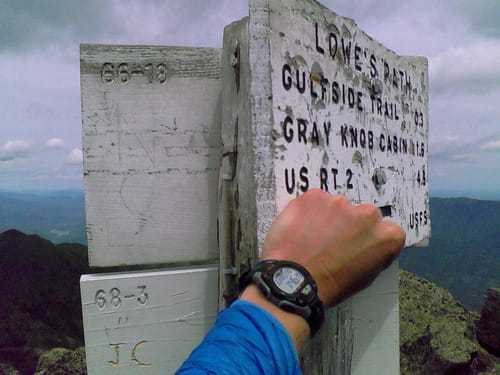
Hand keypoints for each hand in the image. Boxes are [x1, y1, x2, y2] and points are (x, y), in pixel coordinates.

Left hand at [261, 189, 404, 307]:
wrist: (295, 280)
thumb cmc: (329, 285)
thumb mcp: (365, 277)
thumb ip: (372, 254)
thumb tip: (366, 247)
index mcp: (388, 235)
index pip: (384, 229)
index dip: (367, 237)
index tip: (356, 244)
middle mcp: (368, 214)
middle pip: (360, 213)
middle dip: (347, 224)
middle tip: (330, 242)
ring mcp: (340, 202)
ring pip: (334, 206)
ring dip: (326, 217)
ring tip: (311, 239)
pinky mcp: (315, 196)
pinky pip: (312, 201)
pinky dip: (305, 212)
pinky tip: (299, 231)